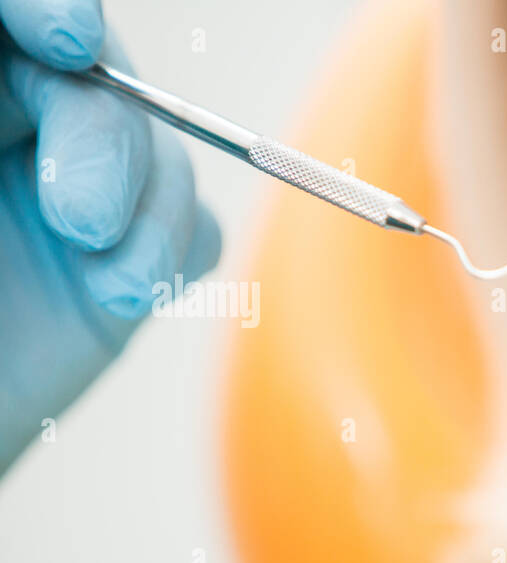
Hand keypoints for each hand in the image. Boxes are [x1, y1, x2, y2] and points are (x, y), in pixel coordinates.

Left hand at [0, 0, 219, 472]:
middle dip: (107, 137)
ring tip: (114, 285)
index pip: (16, 17)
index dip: (48, 10)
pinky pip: (192, 230)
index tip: (67, 37)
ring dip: (153, 217)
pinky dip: (175, 255)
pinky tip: (126, 293)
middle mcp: (12, 134)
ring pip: (160, 154)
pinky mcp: (122, 263)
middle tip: (82, 217)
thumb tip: (62, 61)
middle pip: (96, 83)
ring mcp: (74, 199)